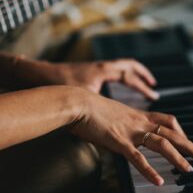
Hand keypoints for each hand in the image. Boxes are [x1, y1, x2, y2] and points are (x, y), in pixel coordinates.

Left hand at [19, 59, 159, 99]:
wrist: (41, 75)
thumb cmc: (59, 86)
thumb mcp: (82, 100)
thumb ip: (98, 112)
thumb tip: (109, 128)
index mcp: (102, 71)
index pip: (128, 76)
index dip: (142, 86)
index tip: (152, 94)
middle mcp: (101, 66)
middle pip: (129, 65)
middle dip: (142, 74)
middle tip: (152, 84)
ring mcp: (94, 67)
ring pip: (119, 65)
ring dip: (132, 73)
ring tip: (141, 82)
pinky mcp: (88, 71)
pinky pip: (110, 70)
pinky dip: (119, 76)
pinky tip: (118, 86)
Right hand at [70, 90, 192, 185]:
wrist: (77, 101)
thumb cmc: (87, 107)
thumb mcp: (109, 113)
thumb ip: (118, 122)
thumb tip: (116, 130)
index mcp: (137, 115)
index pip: (167, 121)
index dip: (181, 131)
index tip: (189, 141)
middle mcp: (139, 122)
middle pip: (172, 133)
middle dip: (191, 146)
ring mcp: (131, 131)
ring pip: (162, 144)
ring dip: (178, 158)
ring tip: (190, 171)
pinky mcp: (119, 141)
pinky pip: (138, 158)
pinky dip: (150, 170)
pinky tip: (159, 181)